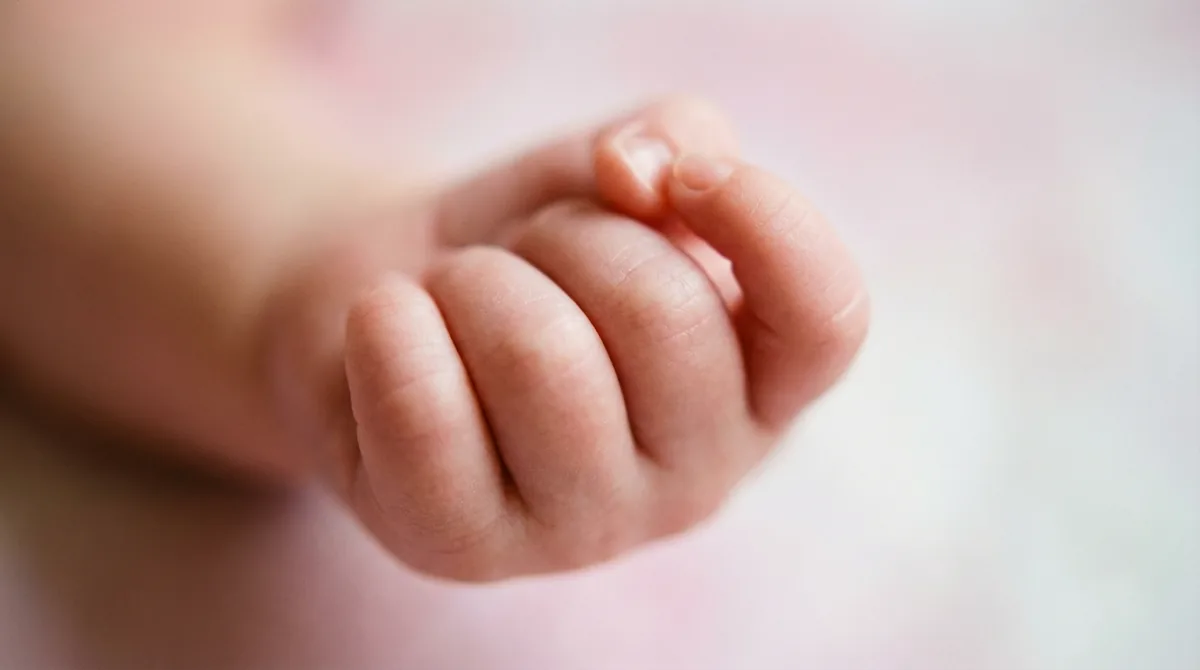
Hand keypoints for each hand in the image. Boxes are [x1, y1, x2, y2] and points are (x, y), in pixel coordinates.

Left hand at [325, 99, 869, 580]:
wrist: (392, 300)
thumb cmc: (529, 249)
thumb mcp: (619, 170)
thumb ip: (676, 139)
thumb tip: (637, 175)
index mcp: (761, 388)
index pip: (825, 318)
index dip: (760, 218)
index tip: (669, 175)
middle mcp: (698, 477)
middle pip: (662, 316)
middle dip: (567, 236)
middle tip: (522, 255)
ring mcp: (584, 530)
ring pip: (541, 357)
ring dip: (476, 281)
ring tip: (460, 297)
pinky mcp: (463, 548)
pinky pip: (425, 412)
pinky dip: (390, 324)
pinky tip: (391, 327)